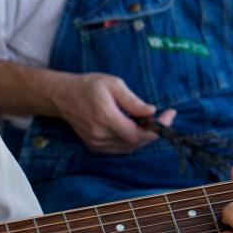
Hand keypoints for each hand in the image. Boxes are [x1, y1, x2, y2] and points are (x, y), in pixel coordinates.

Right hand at [48, 72, 175, 153]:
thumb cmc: (88, 85)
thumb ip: (133, 100)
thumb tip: (151, 112)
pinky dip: (131, 140)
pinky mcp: (94, 146)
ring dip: (143, 136)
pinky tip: (133, 127)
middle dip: (154, 131)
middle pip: (136, 142)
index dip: (158, 128)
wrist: (62, 96)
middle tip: (164, 116)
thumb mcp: (113, 84)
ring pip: (129, 147)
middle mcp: (100, 134)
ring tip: (147, 121)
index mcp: (106, 117)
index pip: (138, 133)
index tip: (170, 114)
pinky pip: (120, 148)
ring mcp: (96, 142)